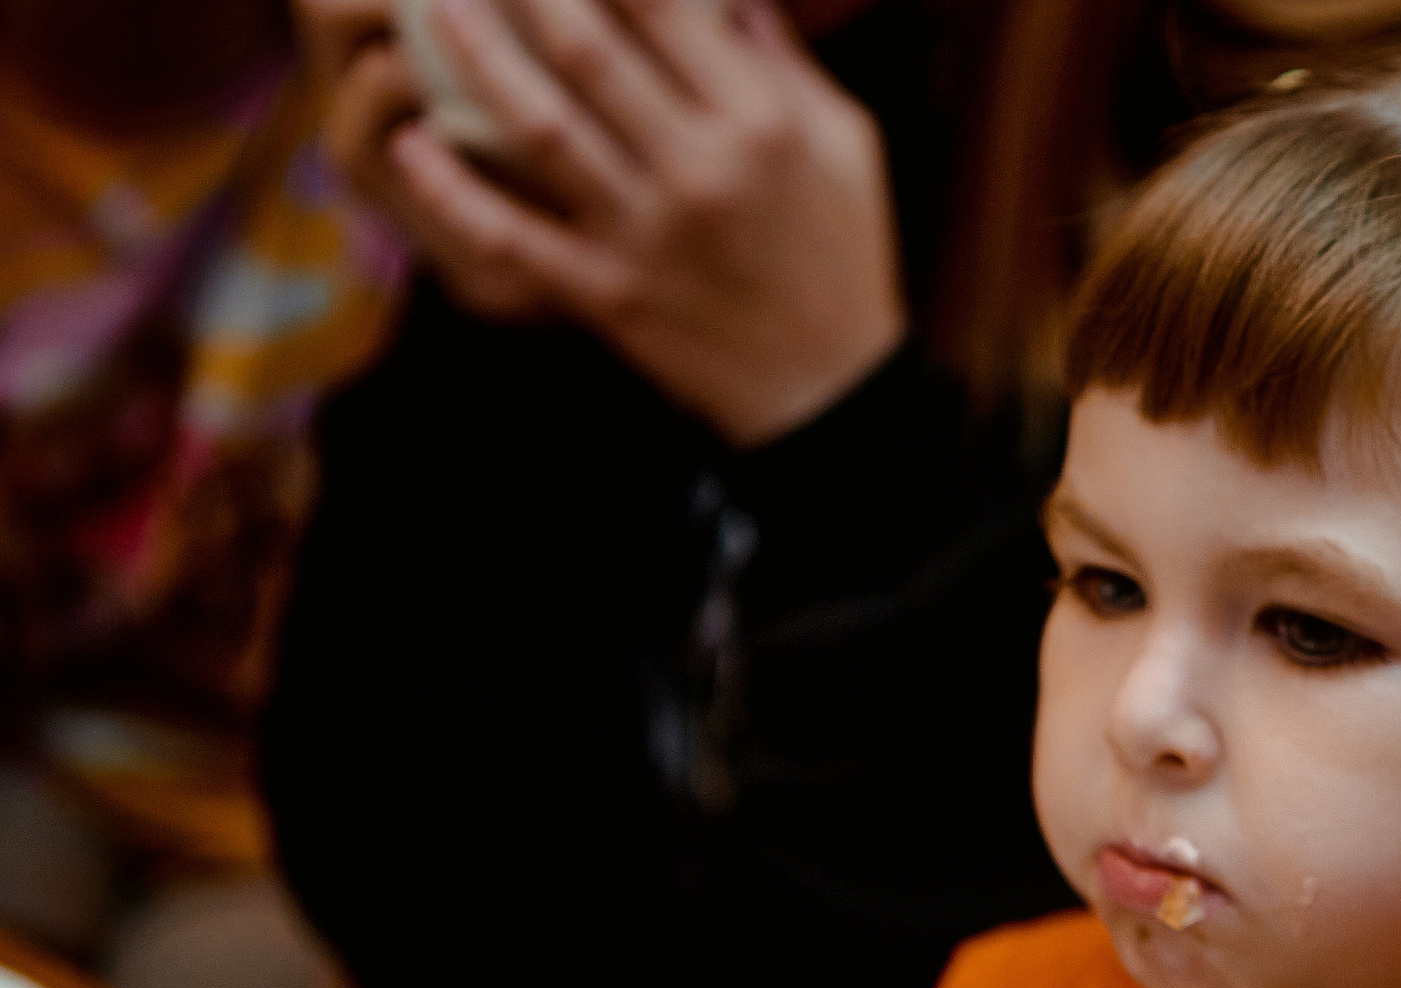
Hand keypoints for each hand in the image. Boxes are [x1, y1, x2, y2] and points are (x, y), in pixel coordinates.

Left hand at [308, 0, 906, 441]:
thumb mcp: (845, 146)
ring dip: (477, 61)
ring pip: (539, 129)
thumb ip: (783, 62)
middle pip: (587, 50)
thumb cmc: (842, 255)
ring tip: (435, 8)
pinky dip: (453, 193)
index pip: (664, 5)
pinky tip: (409, 145)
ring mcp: (647, 237)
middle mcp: (699, 171)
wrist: (830, 392)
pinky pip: (513, 239)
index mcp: (761, 124)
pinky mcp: (609, 295)